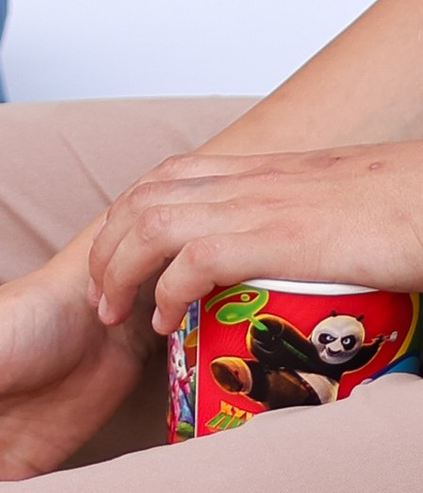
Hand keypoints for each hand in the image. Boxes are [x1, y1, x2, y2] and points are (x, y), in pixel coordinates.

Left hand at [86, 142, 422, 339]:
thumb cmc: (405, 208)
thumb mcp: (337, 205)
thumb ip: (303, 222)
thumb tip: (295, 263)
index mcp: (263, 170)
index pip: (168, 176)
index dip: (129, 214)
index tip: (118, 258)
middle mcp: (251, 180)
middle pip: (142, 198)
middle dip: (106, 248)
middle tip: (100, 299)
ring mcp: (260, 205)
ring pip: (151, 223)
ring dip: (118, 270)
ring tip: (113, 315)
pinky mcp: (278, 238)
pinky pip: (194, 259)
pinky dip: (165, 290)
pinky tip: (163, 322)